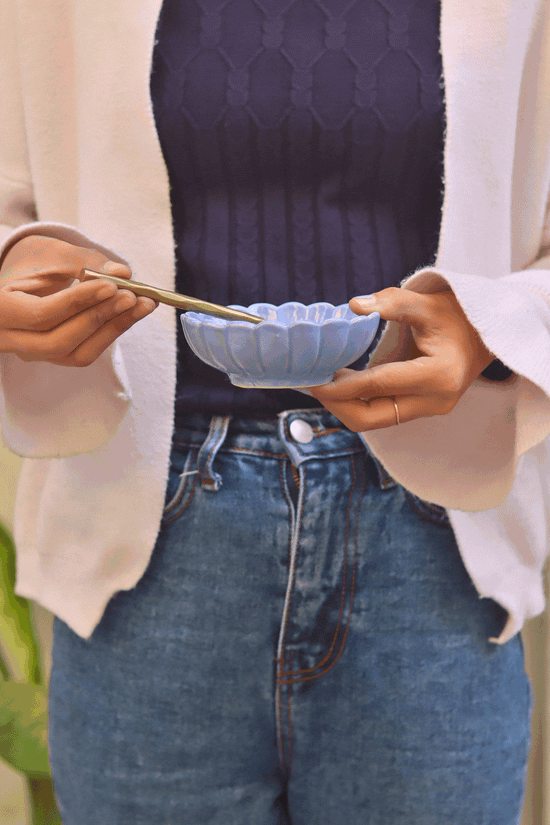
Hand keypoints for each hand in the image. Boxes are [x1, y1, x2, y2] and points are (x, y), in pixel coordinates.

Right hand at [0, 235, 156, 366]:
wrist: (22, 277)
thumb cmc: (35, 261)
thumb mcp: (53, 253)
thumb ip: (86, 261)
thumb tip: (123, 274)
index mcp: (0, 308)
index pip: (41, 314)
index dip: (78, 302)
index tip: (111, 285)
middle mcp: (10, 338)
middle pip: (58, 341)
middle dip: (99, 319)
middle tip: (132, 296)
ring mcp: (32, 352)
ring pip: (75, 353)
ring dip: (113, 329)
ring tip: (143, 304)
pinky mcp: (54, 356)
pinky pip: (85, 353)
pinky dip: (111, 333)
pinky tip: (133, 313)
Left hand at [306, 287, 494, 431]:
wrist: (486, 334)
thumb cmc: (456, 315)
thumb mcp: (425, 303)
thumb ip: (391, 303)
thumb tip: (352, 306)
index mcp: (437, 376)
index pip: (378, 385)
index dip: (341, 385)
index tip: (312, 381)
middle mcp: (435, 401)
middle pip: (372, 417)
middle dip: (338, 404)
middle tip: (313, 383)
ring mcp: (429, 410)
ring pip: (375, 420)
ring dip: (346, 404)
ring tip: (326, 379)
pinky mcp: (422, 410)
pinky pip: (383, 413)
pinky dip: (360, 401)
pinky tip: (344, 382)